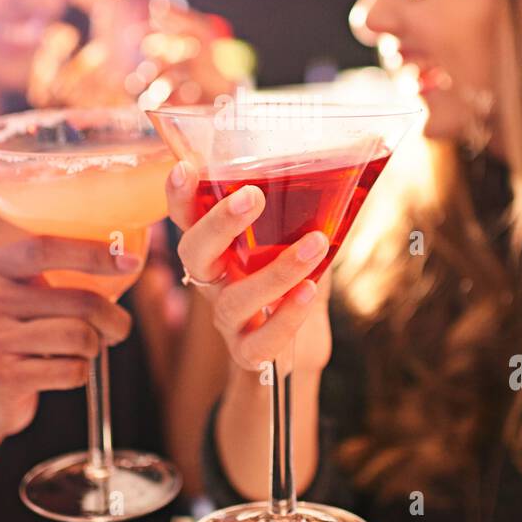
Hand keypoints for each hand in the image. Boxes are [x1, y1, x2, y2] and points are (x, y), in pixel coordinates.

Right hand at [0, 236, 136, 457]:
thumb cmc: (22, 332)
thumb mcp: (26, 293)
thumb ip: (63, 273)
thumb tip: (129, 262)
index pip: (46, 249)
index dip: (93, 252)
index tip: (131, 262)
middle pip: (81, 301)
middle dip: (114, 319)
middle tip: (117, 328)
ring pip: (81, 336)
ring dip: (98, 346)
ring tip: (89, 348)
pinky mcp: (4, 377)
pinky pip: (72, 370)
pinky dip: (82, 372)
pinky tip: (68, 369)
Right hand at [164, 160, 332, 377]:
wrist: (297, 350)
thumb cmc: (291, 281)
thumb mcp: (294, 242)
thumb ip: (304, 215)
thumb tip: (341, 179)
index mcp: (217, 247)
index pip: (187, 217)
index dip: (179, 196)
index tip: (186, 168)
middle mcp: (213, 281)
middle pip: (195, 253)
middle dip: (219, 224)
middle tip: (252, 196)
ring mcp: (227, 318)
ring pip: (235, 299)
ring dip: (276, 270)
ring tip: (315, 243)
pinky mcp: (248, 352)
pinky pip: (262, 341)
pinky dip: (288, 316)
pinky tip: (310, 291)